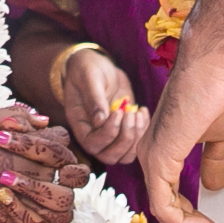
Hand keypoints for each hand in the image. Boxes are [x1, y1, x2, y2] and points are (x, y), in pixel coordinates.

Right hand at [0, 106, 88, 222]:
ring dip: (56, 205)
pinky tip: (28, 215)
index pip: (62, 149)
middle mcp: (27, 177)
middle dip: (67, 179)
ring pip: (57, 213)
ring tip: (46, 200)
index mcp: (27, 150)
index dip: (60, 150)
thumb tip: (43, 121)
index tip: (52, 154)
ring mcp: (17, 203)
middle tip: (57, 179)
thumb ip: (19, 116)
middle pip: (68, 183)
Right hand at [57, 47, 149, 167]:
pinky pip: (136, 144)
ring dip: (136, 138)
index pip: (92, 144)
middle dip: (125, 138)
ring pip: (125, 155)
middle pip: (109, 156)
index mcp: (80, 125)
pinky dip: (144, 131)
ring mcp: (111, 134)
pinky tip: (142, 110)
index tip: (118, 112)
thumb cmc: (87, 69)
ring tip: (138, 113)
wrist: (97, 66)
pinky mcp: (125, 129)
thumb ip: (94, 98)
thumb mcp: (88, 77)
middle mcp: (94, 135)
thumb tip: (100, 120)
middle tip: (130, 114)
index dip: (108, 133)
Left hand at [139, 45, 223, 222]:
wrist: (213, 64)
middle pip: (166, 207)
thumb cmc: (217, 90)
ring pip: (164, 211)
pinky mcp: (159, 158)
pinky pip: (165, 206)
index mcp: (162, 148)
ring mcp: (152, 157)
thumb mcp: (219, 134)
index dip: (195, 217)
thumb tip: (215, 186)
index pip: (171, 195)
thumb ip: (214, 160)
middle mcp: (150, 154)